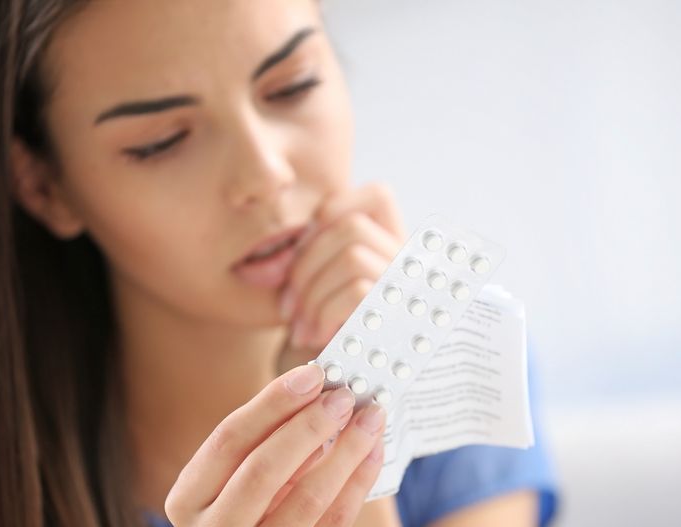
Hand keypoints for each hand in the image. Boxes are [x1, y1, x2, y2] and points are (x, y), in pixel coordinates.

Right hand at [165, 364, 385, 525]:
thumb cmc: (241, 507)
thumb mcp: (232, 480)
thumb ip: (263, 443)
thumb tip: (315, 395)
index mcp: (188, 499)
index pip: (228, 441)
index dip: (272, 404)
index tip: (312, 374)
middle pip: (263, 470)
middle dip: (308, 426)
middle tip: (343, 396)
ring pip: (307, 500)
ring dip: (346, 451)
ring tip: (370, 418)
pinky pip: (334, 522)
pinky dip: (358, 483)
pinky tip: (372, 453)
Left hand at [277, 183, 403, 372]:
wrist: (347, 391)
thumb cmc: (327, 339)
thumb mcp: (321, 290)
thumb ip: (314, 258)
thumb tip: (268, 261)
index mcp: (396, 244)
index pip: (375, 195)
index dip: (328, 217)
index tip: (299, 258)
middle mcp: (413, 262)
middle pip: (352, 226)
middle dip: (307, 264)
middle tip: (289, 307)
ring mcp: (412, 287)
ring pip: (353, 256)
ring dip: (314, 292)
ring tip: (300, 327)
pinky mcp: (402, 316)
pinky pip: (358, 290)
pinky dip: (326, 312)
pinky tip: (316, 337)